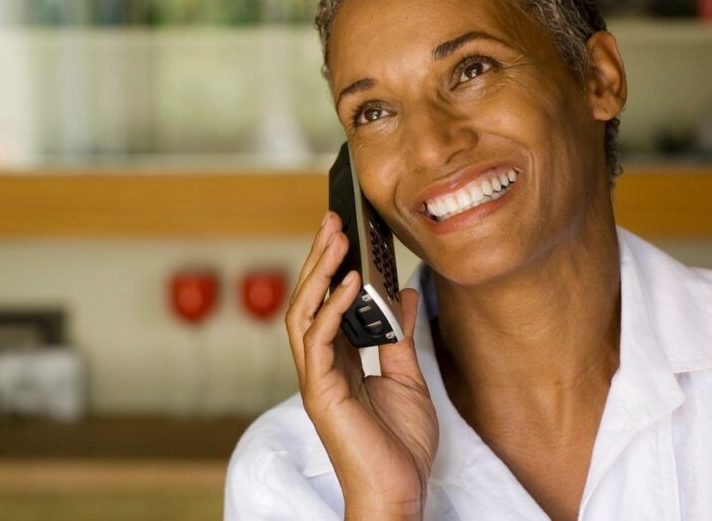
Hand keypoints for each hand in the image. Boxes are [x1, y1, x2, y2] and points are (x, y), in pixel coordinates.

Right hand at [286, 211, 438, 519]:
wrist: (400, 493)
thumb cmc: (400, 446)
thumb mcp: (408, 379)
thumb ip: (400, 336)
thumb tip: (403, 294)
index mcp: (337, 361)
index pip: (325, 303)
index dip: (330, 266)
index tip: (344, 232)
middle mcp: (320, 366)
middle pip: (309, 300)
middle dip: (319, 257)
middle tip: (334, 219)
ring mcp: (316, 378)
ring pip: (304, 313)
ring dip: (318, 271)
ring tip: (337, 236)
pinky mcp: (321, 392)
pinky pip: (321, 340)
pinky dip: (333, 307)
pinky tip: (349, 281)